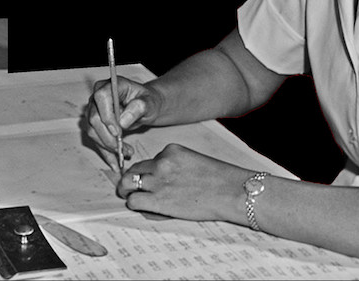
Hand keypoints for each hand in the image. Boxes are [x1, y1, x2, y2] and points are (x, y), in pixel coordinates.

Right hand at [83, 75, 159, 166]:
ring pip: (93, 132)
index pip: (101, 98)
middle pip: (94, 118)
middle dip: (108, 137)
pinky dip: (106, 152)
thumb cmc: (147, 101)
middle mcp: (97, 97)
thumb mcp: (149, 102)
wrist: (145, 107)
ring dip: (108, 147)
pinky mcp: (95, 125)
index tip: (118, 131)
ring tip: (126, 153)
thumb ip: (139, 107)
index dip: (107, 116)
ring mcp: (94, 111)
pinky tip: (115, 162)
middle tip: (123, 149)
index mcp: (110, 86)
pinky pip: (96, 140)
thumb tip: (123, 121)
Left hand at [117, 143, 248, 223]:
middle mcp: (161, 163)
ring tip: (131, 197)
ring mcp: (158, 181)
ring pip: (127, 184)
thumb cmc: (219, 180)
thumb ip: (174, 166)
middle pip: (133, 170)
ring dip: (127, 191)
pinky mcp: (158, 199)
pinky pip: (134, 201)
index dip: (146, 172)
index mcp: (171, 150)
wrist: (231, 192)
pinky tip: (143, 207)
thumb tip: (158, 178)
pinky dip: (135, 204)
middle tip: (131, 188)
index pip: (148, 160)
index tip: (149, 180)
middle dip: (130, 179)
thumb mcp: (193, 161)